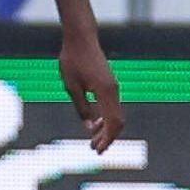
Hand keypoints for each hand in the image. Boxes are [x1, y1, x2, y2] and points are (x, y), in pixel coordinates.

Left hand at [60, 29, 122, 152]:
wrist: (81, 39)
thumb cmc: (73, 60)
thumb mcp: (72, 87)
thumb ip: (82, 108)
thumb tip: (90, 128)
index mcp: (105, 92)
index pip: (112, 123)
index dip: (106, 139)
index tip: (97, 150)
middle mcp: (114, 90)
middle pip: (118, 121)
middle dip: (108, 138)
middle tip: (95, 150)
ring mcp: (114, 87)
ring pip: (117, 114)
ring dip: (107, 129)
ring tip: (94, 140)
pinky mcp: (110, 84)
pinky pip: (113, 106)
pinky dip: (107, 118)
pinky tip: (96, 124)